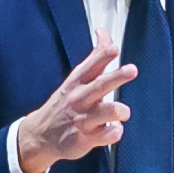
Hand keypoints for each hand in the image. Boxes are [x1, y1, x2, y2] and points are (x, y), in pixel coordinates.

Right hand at [17, 33, 136, 172]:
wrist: (42, 135)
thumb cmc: (65, 103)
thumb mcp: (76, 78)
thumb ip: (94, 58)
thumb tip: (102, 33)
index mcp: (78, 82)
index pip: (91, 65)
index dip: (103, 55)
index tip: (113, 48)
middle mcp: (80, 99)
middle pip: (100, 85)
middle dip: (117, 77)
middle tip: (131, 70)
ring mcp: (83, 119)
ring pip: (106, 112)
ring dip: (118, 111)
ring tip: (122, 112)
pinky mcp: (86, 139)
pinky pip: (107, 135)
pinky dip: (114, 132)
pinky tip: (113, 129)